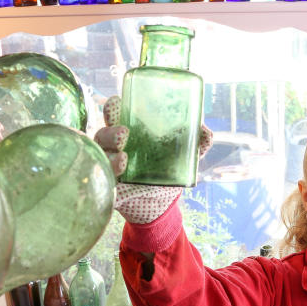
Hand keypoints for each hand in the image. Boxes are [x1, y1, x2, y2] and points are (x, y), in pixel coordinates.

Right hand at [94, 96, 212, 223]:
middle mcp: (114, 147)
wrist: (161, 202)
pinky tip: (122, 170)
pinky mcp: (110, 185)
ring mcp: (110, 166)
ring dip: (110, 155)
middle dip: (110, 132)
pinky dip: (111, 174)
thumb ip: (198, 141)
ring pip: (101, 156)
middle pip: (103, 134)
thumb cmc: (167, 168)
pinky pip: (103, 179)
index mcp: (130, 131)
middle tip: (125, 134)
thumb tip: (205, 130)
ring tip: (124, 158)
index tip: (118, 103)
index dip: (113, 108)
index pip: (115, 115)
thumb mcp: (185, 154)